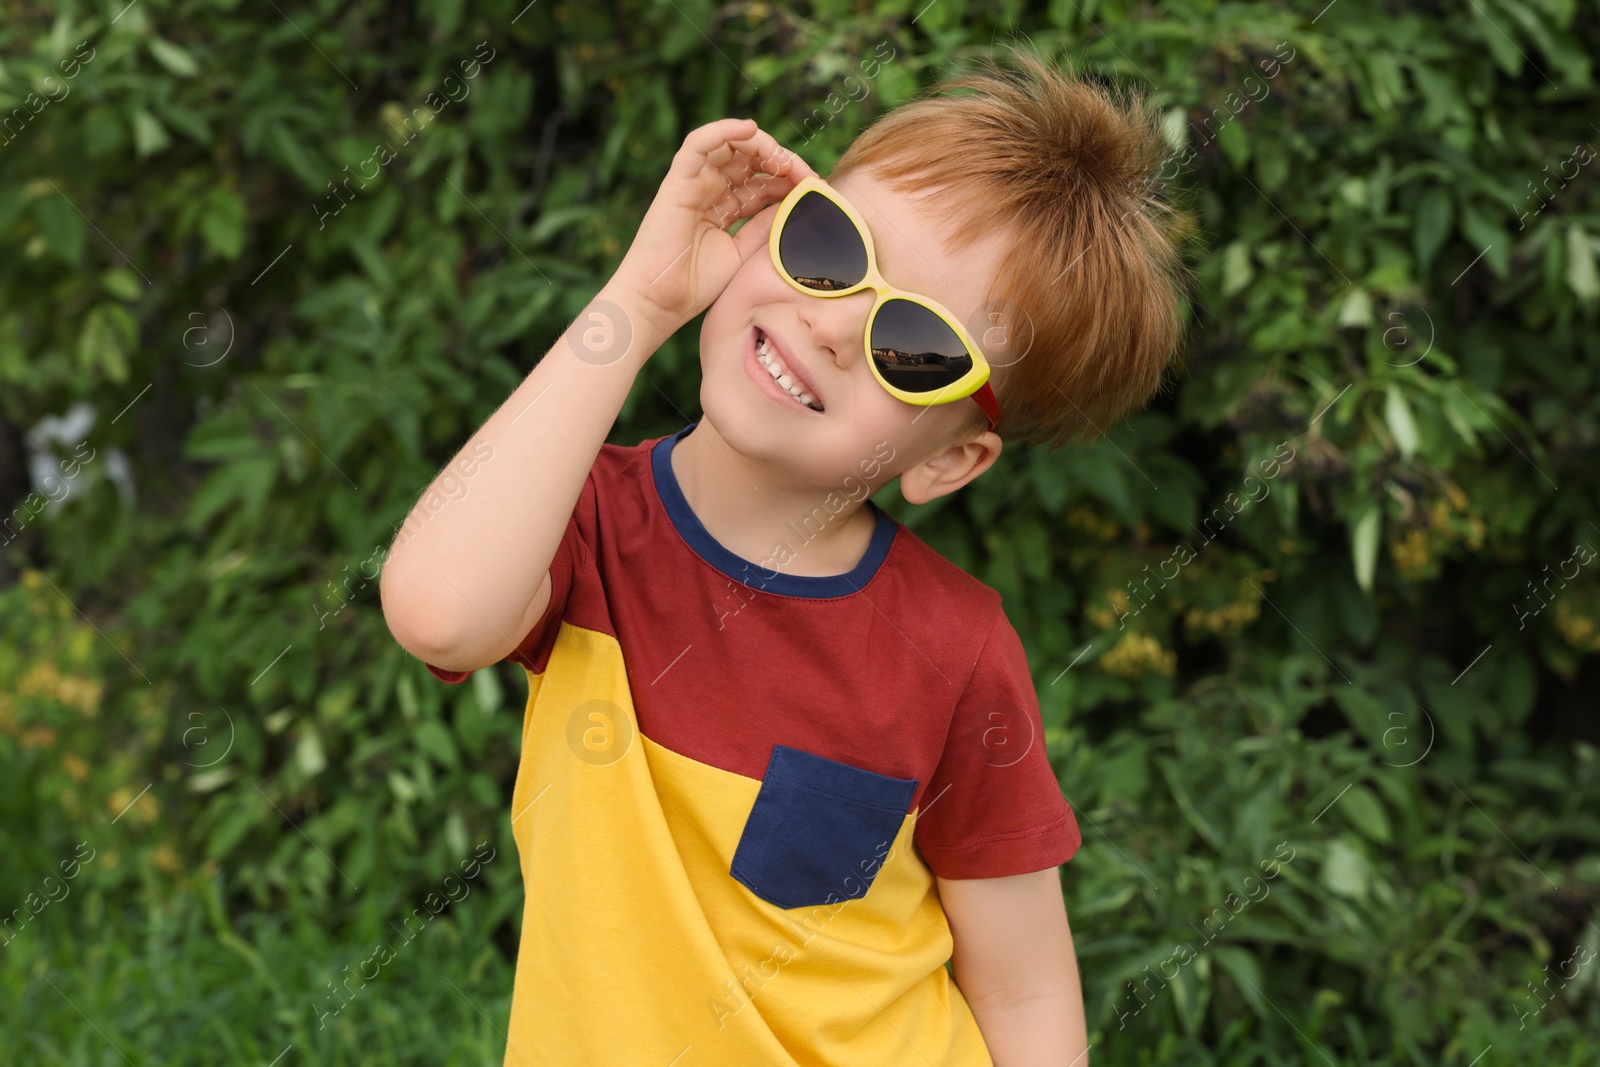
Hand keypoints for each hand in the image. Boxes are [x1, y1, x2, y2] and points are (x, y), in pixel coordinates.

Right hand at [609, 118, 815, 335]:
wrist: (660, 302)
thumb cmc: (695, 286)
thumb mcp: (742, 252)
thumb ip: (764, 226)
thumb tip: (791, 204)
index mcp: (723, 208)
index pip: (760, 182)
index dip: (788, 180)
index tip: (814, 187)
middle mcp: (708, 191)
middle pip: (749, 161)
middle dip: (780, 161)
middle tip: (804, 173)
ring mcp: (693, 184)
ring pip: (728, 146)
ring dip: (760, 145)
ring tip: (783, 157)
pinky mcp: (677, 181)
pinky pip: (698, 144)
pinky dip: (723, 130)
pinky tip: (750, 129)